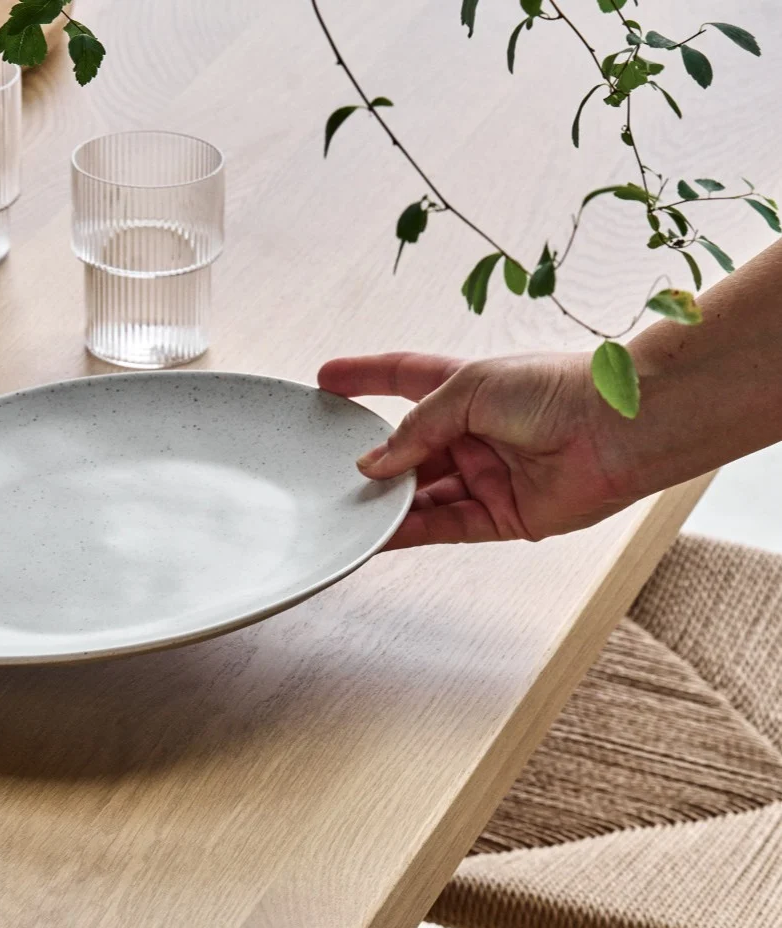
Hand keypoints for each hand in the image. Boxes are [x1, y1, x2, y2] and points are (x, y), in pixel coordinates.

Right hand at [318, 351, 652, 546]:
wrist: (616, 429)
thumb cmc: (555, 391)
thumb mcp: (469, 389)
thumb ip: (416, 427)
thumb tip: (374, 464)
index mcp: (467, 389)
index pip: (404, 380)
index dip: (365, 379)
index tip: (327, 382)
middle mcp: (473, 434)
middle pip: (407, 450)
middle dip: (371, 460)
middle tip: (326, 468)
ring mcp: (484, 476)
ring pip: (419, 494)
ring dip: (384, 502)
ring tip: (345, 507)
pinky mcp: (497, 517)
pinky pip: (441, 527)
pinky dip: (407, 532)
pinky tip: (377, 534)